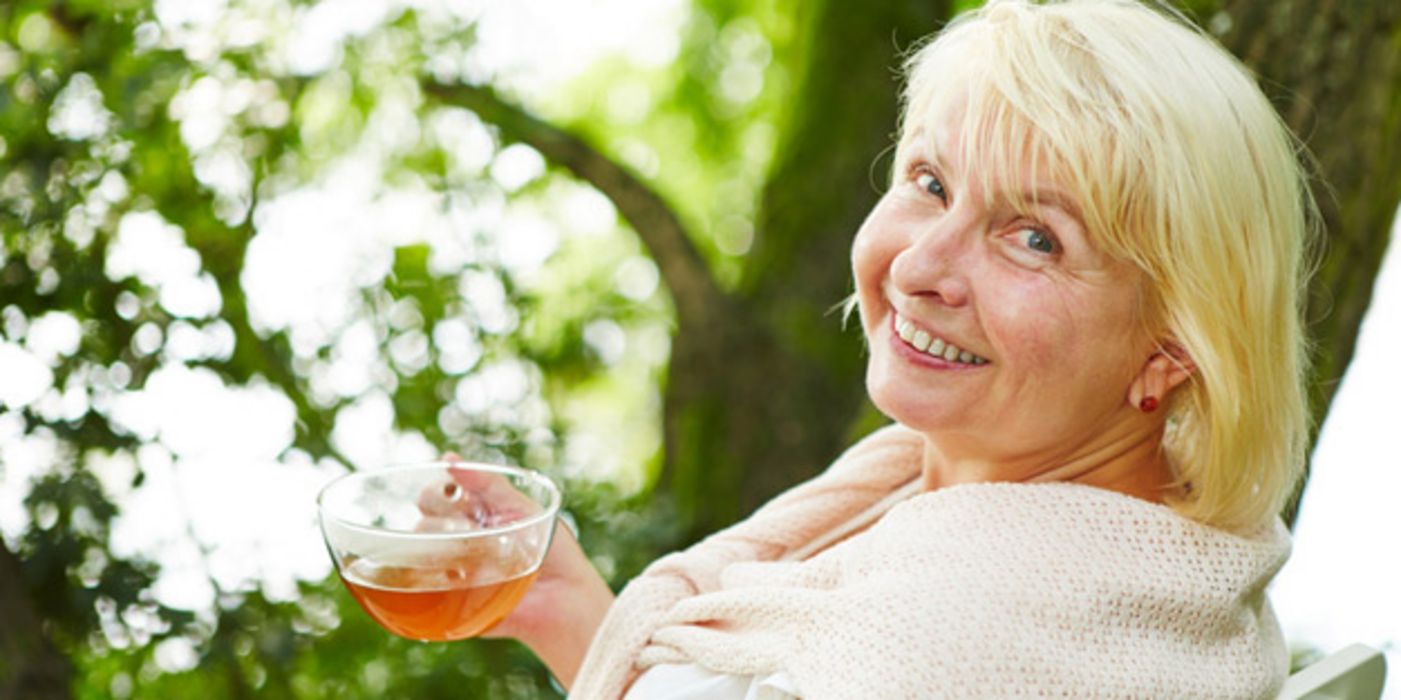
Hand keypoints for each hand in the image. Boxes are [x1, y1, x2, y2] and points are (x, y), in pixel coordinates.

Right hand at [434, 455, 613, 689]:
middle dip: (433, 523)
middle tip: (464, 530)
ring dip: (433, 553)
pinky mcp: (455, 605)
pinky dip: (435, 586)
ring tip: (466, 555)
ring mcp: (454, 575)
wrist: (567, 598)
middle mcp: (458, 544)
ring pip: (420, 559)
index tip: (449, 495)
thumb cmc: (551, 548)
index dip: (435, 495)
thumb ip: (487, 484)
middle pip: (423, 527)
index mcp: (472, 517)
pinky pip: (430, 595)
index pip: (435, 499)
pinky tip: (459, 580)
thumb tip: (448, 458)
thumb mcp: (521, 507)